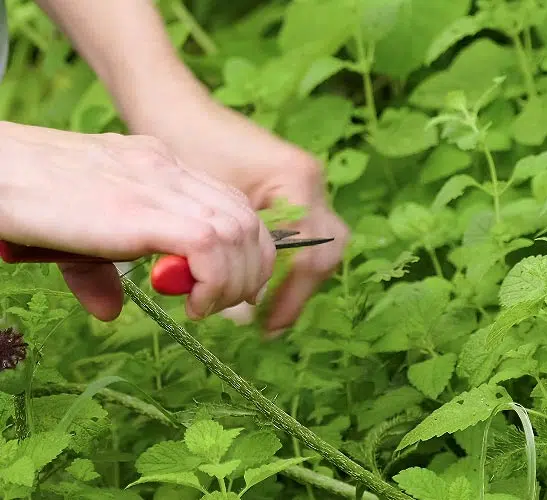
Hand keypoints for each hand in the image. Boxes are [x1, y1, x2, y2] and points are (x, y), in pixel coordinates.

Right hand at [0, 121, 275, 320]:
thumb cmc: (22, 198)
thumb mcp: (74, 234)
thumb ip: (99, 269)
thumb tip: (111, 311)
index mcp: (158, 166)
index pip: (230, 203)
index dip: (245, 248)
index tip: (232, 285)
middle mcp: (167, 169)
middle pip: (246, 218)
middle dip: (251, 268)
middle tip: (228, 302)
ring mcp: (157, 184)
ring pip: (238, 231)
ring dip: (235, 280)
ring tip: (205, 307)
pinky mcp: (139, 210)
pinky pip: (210, 244)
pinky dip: (215, 280)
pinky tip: (194, 305)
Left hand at [124, 96, 349, 335]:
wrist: (172, 104)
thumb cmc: (182, 145)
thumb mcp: (204, 210)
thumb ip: (229, 260)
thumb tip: (243, 315)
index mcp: (297, 180)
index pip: (309, 255)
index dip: (290, 297)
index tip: (266, 327)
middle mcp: (310, 180)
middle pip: (326, 251)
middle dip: (301, 290)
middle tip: (271, 323)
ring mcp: (304, 182)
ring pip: (319, 244)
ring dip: (295, 277)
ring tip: (265, 306)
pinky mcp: (288, 186)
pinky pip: (301, 232)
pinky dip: (283, 259)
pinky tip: (256, 277)